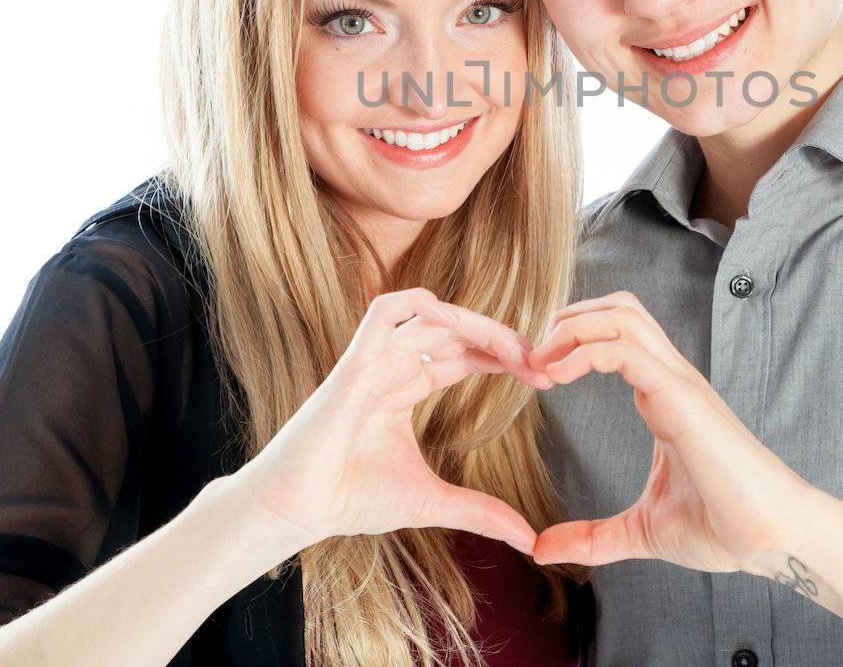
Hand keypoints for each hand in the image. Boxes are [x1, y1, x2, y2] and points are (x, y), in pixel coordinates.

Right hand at [230, 287, 553, 560]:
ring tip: (516, 350)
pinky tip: (453, 322)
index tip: (542, 378)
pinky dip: (419, 302)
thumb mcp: (432, 502)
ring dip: (479, 325)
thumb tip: (529, 539)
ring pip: (432, 315)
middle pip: (456, 330)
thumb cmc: (351, 499)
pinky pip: (385, 311)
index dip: (504, 357)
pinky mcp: (356, 363)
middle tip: (541, 363)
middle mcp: (393, 367)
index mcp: (407, 388)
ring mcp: (375, 360)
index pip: (464, 354)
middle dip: (502, 339)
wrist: (300, 509)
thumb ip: (480, 512)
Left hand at [525, 291, 811, 573]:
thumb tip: (543, 550)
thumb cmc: (723, 528)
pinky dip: (583, 352)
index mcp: (665, 396)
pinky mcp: (682, 398)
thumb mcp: (641, 532)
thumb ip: (593, 537)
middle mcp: (673, 379)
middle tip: (533, 358)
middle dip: (569, 319)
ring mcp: (680, 383)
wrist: (774, 539)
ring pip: (622, 315)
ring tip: (539, 363)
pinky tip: (556, 377)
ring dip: (571, 328)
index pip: (618, 336)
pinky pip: (625, 350)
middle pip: (619, 307)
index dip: (571, 343)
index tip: (535, 377)